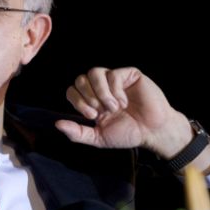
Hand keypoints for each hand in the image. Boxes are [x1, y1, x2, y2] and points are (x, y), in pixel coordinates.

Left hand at [55, 67, 192, 157]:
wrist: (152, 132)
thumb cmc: (128, 133)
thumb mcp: (99, 137)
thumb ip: (78, 133)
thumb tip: (57, 125)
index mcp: (91, 100)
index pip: (72, 90)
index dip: (77, 101)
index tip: (92, 116)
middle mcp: (101, 88)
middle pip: (80, 79)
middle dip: (87, 97)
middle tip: (100, 112)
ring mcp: (115, 80)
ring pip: (94, 72)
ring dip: (100, 92)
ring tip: (112, 107)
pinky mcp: (129, 75)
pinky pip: (113, 74)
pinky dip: (116, 91)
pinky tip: (124, 102)